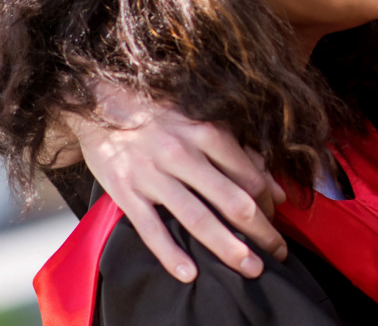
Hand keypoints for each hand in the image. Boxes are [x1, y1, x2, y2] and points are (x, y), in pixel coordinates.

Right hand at [68, 80, 288, 281]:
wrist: (99, 104)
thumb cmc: (160, 117)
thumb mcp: (204, 124)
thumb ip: (242, 156)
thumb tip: (278, 191)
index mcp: (207, 133)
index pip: (250, 178)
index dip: (269, 204)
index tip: (275, 220)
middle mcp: (183, 154)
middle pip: (233, 202)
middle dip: (261, 233)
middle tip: (278, 253)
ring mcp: (153, 174)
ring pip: (198, 218)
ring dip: (228, 248)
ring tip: (250, 268)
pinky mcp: (125, 191)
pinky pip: (151, 228)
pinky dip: (170, 253)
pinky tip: (189, 273)